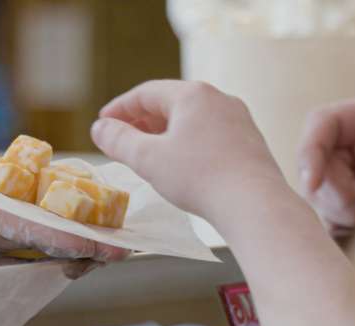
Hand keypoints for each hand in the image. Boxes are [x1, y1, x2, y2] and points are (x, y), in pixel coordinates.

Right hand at [0, 117, 127, 260]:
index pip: (16, 231)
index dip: (55, 239)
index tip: (93, 247)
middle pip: (34, 238)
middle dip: (79, 245)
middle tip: (125, 247)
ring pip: (31, 233)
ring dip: (73, 237)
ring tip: (116, 238)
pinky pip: (16, 222)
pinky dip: (49, 221)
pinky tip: (80, 220)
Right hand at [90, 80, 287, 219]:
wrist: (255, 203)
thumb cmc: (200, 178)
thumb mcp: (148, 160)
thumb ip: (119, 140)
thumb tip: (100, 128)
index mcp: (193, 95)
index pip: (146, 93)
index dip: (120, 108)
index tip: (104, 123)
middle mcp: (219, 99)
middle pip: (171, 103)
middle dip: (142, 120)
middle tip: (122, 138)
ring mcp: (239, 119)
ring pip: (193, 119)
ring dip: (166, 133)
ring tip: (149, 152)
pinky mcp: (250, 141)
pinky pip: (211, 134)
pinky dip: (190, 143)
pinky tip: (183, 164)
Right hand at [298, 95, 354, 232]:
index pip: (323, 122)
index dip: (310, 150)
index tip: (314, 184)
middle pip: (318, 166)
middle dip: (338, 196)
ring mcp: (352, 168)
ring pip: (323, 195)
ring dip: (347, 214)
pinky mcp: (351, 195)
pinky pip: (333, 215)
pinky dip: (350, 227)